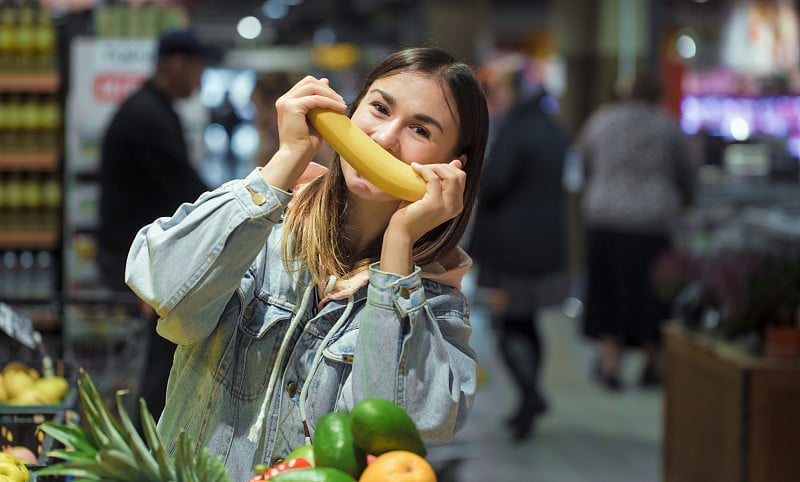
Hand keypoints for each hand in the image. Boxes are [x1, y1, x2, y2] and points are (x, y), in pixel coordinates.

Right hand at [259, 76, 346, 190]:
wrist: (296, 157)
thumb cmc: (306, 143)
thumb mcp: (316, 119)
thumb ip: (320, 103)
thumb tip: (326, 81)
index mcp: (288, 101)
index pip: (306, 84)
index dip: (323, 87)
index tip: (337, 98)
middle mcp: (284, 99)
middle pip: (309, 81)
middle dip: (327, 89)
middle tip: (341, 100)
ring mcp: (286, 102)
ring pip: (312, 87)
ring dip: (330, 94)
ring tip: (342, 104)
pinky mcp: (292, 107)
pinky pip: (315, 99)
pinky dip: (329, 102)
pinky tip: (340, 109)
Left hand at [379, 159, 464, 274]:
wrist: (402, 232)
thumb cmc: (413, 213)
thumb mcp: (430, 193)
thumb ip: (443, 180)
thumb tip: (458, 161)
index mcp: (457, 204)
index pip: (461, 177)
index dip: (447, 168)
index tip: (431, 168)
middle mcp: (456, 206)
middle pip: (459, 175)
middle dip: (442, 166)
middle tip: (424, 168)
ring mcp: (447, 206)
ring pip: (451, 175)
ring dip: (434, 167)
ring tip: (420, 169)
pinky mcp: (435, 204)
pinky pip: (434, 179)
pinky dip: (425, 170)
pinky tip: (415, 169)